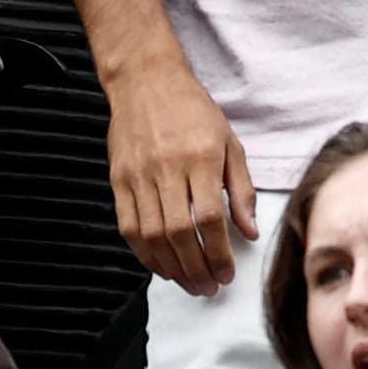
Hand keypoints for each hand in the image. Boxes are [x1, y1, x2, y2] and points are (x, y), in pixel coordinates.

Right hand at [103, 53, 258, 294]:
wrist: (146, 81)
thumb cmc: (192, 110)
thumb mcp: (229, 143)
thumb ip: (241, 189)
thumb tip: (249, 231)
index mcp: (199, 158)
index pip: (209, 218)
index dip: (218, 253)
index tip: (227, 274)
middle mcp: (167, 168)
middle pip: (179, 233)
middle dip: (196, 268)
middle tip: (208, 287)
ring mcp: (138, 175)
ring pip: (152, 235)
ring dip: (171, 267)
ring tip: (188, 282)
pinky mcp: (118, 179)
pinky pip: (128, 226)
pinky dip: (144, 253)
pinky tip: (160, 265)